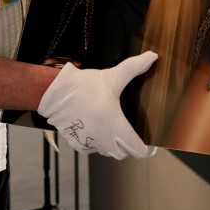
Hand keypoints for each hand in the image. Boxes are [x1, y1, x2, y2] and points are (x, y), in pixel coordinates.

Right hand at [38, 51, 158, 158]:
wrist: (56, 93)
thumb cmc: (85, 86)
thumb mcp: (113, 76)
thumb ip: (134, 67)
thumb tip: (153, 56)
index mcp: (115, 127)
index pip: (137, 149)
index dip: (147, 149)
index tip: (151, 144)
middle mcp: (103, 140)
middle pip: (123, 153)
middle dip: (130, 146)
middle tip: (134, 133)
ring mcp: (89, 143)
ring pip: (108, 152)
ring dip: (114, 145)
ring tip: (116, 129)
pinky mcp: (77, 143)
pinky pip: (93, 149)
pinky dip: (99, 143)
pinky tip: (99, 129)